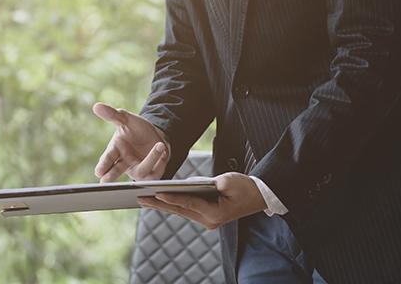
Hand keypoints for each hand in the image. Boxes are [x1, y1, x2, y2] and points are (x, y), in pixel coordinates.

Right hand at [92, 102, 169, 181]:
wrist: (155, 135)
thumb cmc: (137, 129)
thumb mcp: (126, 119)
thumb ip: (112, 114)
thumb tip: (97, 106)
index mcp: (115, 151)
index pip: (107, 159)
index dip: (103, 166)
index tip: (99, 172)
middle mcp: (124, 163)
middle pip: (116, 172)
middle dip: (111, 176)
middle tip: (105, 181)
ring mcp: (137, 170)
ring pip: (141, 171)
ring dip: (150, 159)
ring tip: (159, 145)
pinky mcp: (151, 174)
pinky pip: (155, 173)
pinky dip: (160, 161)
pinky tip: (163, 151)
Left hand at [137, 172, 267, 229]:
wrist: (260, 196)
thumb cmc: (246, 187)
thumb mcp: (230, 180)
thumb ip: (212, 182)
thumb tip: (192, 185)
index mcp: (215, 213)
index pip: (189, 203)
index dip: (172, 197)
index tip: (156, 192)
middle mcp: (209, 220)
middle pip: (179, 210)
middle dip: (158, 203)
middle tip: (140, 198)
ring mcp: (207, 221)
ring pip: (179, 211)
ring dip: (161, 205)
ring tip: (143, 199)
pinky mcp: (205, 216)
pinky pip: (185, 210)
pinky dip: (171, 204)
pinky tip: (158, 200)